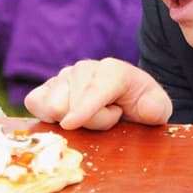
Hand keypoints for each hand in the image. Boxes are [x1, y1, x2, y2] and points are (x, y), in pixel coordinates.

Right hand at [24, 57, 172, 130]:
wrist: (124, 100)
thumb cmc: (140, 104)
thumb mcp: (157, 108)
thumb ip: (156, 108)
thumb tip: (143, 108)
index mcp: (113, 70)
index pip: (96, 87)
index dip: (83, 107)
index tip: (69, 124)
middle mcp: (84, 68)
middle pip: (73, 102)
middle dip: (90, 122)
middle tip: (109, 120)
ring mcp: (63, 77)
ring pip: (53, 104)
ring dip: (69, 119)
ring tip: (89, 118)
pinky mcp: (46, 88)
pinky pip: (34, 101)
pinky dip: (45, 114)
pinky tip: (64, 117)